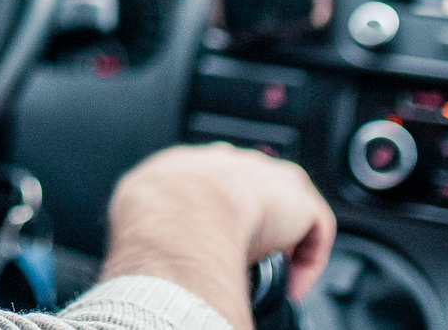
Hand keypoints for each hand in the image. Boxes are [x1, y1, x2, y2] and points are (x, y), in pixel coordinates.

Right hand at [103, 144, 335, 327]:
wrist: (177, 216)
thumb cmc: (151, 225)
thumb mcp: (134, 225)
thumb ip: (146, 231)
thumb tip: (145, 263)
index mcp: (178, 164)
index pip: (203, 183)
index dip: (212, 214)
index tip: (213, 242)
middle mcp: (222, 160)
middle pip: (245, 187)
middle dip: (249, 220)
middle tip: (245, 257)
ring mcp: (260, 171)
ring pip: (281, 204)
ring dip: (280, 238)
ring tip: (274, 270)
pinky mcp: (295, 193)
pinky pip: (313, 229)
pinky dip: (306, 262)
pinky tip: (295, 285)